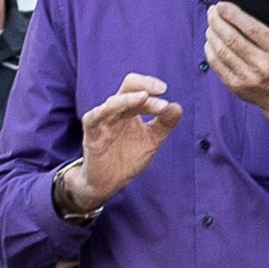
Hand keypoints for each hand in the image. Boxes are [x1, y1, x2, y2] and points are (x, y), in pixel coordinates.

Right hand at [73, 71, 184, 206]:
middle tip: (161, 89)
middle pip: (127, 88)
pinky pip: (93, 118)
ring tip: (144, 98)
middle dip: (144, 86)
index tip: (165, 91)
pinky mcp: (91, 133)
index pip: (140, 90)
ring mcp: (103, 121)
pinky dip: (102, 111)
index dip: (152, 87)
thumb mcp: (151, 140)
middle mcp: (117, 111)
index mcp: (131, 110)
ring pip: (113, 103)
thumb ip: (164, 124)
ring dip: (129, 99)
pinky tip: (111, 107)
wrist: (109, 181)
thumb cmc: (127, 158)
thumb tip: (177, 107)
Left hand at [205, 0, 268, 164]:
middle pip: (232, 38)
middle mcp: (265, 65)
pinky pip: (217, 65)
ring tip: (210, 25)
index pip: (251, 28)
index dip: (232, 14)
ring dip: (211, 34)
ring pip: (222, 51)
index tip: (221, 5)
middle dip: (217, 22)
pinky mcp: (238, 87)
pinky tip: (211, 42)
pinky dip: (210, 51)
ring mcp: (250, 78)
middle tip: (212, 12)